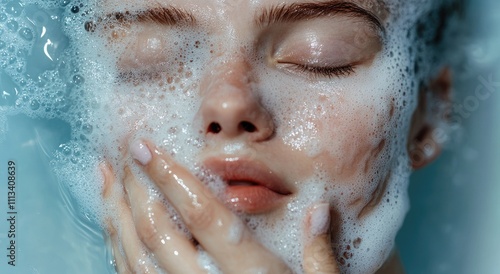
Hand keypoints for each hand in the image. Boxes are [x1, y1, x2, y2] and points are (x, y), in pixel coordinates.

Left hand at [101, 140, 339, 273]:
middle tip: (124, 150)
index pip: (202, 214)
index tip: (146, 146)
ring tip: (105, 176)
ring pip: (133, 252)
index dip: (170, 176)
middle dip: (136, 185)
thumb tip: (319, 208)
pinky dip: (116, 245)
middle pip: (158, 229)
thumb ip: (320, 255)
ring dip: (116, 211)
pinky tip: (112, 224)